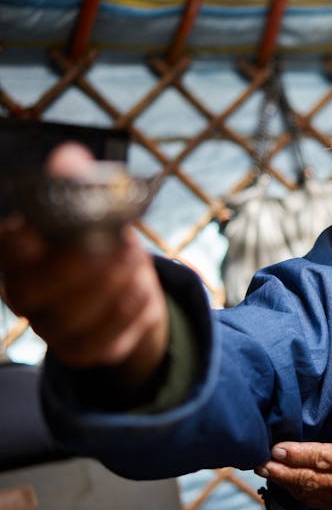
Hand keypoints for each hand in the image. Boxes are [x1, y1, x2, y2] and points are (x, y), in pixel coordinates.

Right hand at [0, 143, 168, 389]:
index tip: (38, 229)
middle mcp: (24, 293)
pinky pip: (101, 342)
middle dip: (82, 265)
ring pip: (71, 318)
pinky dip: (127, 314)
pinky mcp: (80, 350)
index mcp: (19, 253)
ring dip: (112, 287)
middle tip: (120, 244)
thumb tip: (70, 158)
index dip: (17, 239)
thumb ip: (82, 185)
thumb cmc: (105, 238)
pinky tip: (141, 291)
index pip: (5, 246)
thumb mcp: (99, 208)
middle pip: (34, 289)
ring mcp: (49, 326)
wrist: (132, 285)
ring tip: (135, 261)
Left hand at [256, 396, 331, 509]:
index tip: (277, 448)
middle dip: (281, 470)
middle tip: (259, 462)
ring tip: (266, 472)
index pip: (321, 458)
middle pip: (307, 478)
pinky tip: (289, 487)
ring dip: (285, 483)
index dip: (296, 454)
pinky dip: (299, 494)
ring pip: (308, 493)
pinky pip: (317, 503)